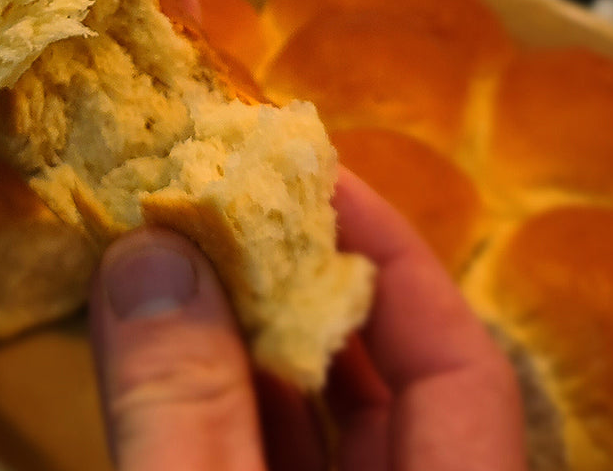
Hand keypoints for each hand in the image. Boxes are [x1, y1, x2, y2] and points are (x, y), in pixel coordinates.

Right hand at [89, 169, 527, 469]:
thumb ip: (183, 411)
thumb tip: (151, 258)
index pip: (462, 365)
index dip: (393, 257)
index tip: (313, 176)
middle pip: (392, 387)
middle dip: (306, 293)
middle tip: (230, 213)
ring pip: (326, 436)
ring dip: (254, 354)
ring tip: (185, 270)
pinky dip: (225, 420)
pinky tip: (170, 370)